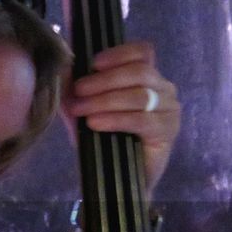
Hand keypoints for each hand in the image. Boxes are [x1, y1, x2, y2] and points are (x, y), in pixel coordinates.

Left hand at [63, 41, 180, 192]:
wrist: (115, 179)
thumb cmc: (104, 139)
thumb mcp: (84, 107)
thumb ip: (74, 86)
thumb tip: (62, 65)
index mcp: (147, 76)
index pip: (143, 51)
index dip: (119, 53)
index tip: (93, 64)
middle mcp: (163, 89)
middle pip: (140, 71)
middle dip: (104, 80)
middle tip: (79, 91)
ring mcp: (169, 110)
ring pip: (140, 95)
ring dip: (106, 100)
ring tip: (82, 110)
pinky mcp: (168, 132)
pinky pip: (142, 119)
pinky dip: (116, 119)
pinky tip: (96, 123)